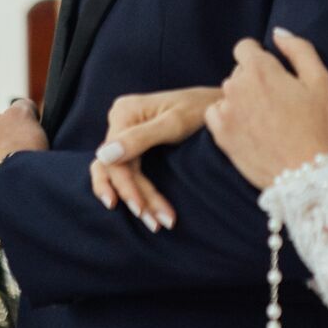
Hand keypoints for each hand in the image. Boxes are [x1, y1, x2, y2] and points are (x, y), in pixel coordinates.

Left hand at [0, 100, 48, 226]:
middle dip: (2, 153)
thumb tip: (21, 108)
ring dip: (1, 177)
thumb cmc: (14, 149)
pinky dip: (2, 198)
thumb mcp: (22, 115)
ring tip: (22, 179)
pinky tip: (18, 195)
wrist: (14, 194)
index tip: (23, 135)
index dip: (10, 127)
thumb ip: (20, 107)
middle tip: (24, 156)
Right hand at [90, 87, 219, 230]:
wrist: (224, 104)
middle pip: (116, 168)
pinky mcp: (137, 143)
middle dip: (136, 197)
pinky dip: (139, 191)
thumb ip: (140, 138)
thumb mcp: (175, 123)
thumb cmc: (203, 108)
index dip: (126, 187)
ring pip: (121, 173)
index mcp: (124, 112)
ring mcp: (127, 133)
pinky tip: (150, 210)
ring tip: (156, 223)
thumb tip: (103, 155)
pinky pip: (129, 171)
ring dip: (136, 198)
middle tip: (155, 224)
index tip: (141, 211)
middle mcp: (120, 121)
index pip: (115, 159)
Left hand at [205, 28, 327, 190]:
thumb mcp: (321, 81)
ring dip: (241, 100)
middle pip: (238, 71)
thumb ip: (299, 49)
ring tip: (265, 120)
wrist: (307, 176)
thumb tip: (278, 32)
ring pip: (228, 93)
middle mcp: (237, 86)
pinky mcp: (220, 135)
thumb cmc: (318, 128)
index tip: (274, 74)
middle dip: (254, 80)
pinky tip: (249, 129)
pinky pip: (216, 114)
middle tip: (277, 102)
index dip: (260, 57)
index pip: (245, 47)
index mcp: (261, 69)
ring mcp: (226, 111)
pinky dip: (228, 118)